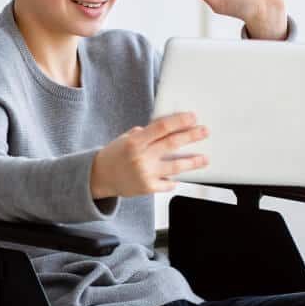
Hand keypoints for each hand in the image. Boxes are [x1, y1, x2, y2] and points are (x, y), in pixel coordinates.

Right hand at [91, 112, 209, 198]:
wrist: (99, 177)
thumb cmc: (115, 155)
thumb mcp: (126, 139)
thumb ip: (145, 133)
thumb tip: (168, 127)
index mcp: (135, 141)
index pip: (161, 127)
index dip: (179, 121)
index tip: (192, 117)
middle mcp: (141, 157)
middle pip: (172, 144)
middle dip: (191, 137)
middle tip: (205, 132)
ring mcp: (145, 173)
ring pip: (175, 167)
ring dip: (192, 162)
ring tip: (204, 159)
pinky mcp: (148, 188)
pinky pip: (168, 183)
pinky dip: (174, 180)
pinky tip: (179, 177)